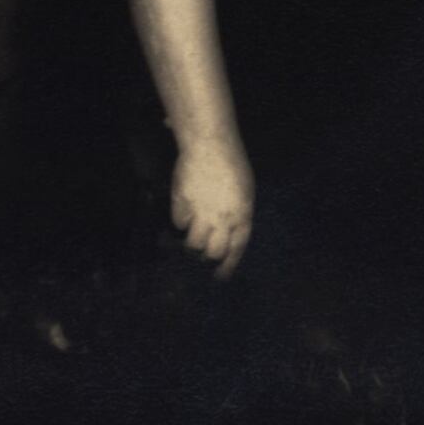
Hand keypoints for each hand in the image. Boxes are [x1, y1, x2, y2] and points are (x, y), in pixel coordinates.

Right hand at [171, 136, 254, 278]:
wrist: (210, 147)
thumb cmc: (232, 166)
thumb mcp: (244, 193)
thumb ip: (238, 215)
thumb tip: (228, 234)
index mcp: (242, 216)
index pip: (236, 249)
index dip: (228, 266)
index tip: (220, 277)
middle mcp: (223, 219)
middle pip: (212, 252)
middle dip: (207, 258)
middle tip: (202, 256)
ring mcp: (201, 214)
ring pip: (192, 245)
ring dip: (191, 244)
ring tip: (191, 236)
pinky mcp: (182, 206)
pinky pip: (179, 223)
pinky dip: (181, 221)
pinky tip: (184, 211)